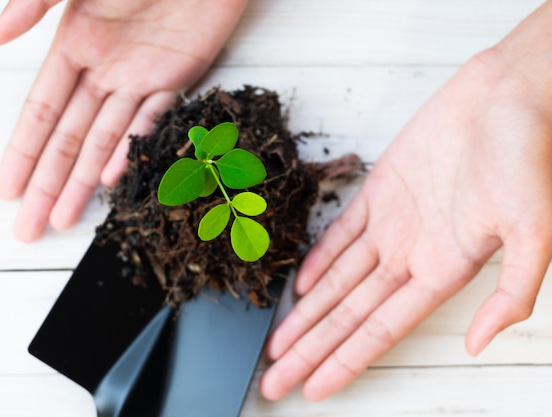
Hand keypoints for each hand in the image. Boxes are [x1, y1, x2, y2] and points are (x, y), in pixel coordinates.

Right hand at [0, 0, 247, 240]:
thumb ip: (31, 3)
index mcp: (74, 45)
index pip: (41, 112)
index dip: (23, 152)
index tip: (6, 189)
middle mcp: (104, 70)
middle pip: (69, 139)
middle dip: (48, 183)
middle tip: (28, 226)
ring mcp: (140, 79)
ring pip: (106, 141)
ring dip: (85, 181)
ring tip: (64, 220)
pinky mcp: (176, 78)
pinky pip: (151, 120)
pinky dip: (133, 148)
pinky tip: (114, 179)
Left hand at [260, 10, 551, 399]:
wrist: (504, 95)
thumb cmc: (524, 156)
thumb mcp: (535, 231)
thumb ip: (512, 292)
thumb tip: (482, 345)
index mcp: (443, 271)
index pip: (380, 331)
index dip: (345, 360)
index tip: (313, 388)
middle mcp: (411, 255)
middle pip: (349, 314)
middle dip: (312, 348)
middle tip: (276, 380)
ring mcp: (392, 224)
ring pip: (338, 279)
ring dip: (307, 312)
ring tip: (279, 343)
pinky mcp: (380, 191)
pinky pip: (340, 233)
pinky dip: (318, 258)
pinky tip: (299, 284)